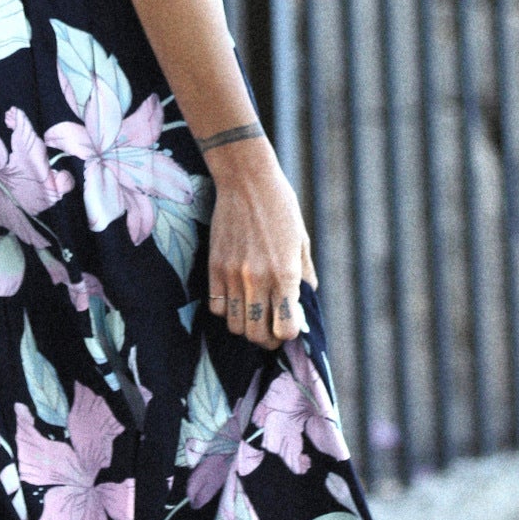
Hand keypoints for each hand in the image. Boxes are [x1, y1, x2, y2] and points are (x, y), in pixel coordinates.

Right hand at [205, 139, 315, 349]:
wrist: (246, 181)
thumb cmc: (281, 208)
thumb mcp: (301, 241)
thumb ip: (304, 277)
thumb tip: (304, 305)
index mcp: (285, 274)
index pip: (285, 329)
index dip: (288, 334)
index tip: (289, 325)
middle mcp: (258, 280)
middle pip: (256, 335)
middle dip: (266, 339)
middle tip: (271, 328)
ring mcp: (232, 275)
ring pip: (234, 325)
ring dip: (245, 325)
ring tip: (253, 313)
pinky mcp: (214, 268)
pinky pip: (217, 306)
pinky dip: (227, 310)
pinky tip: (237, 297)